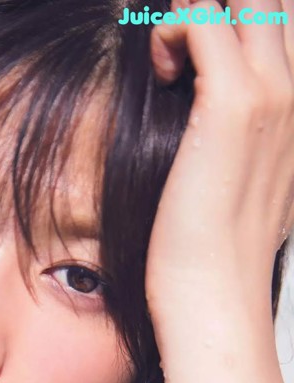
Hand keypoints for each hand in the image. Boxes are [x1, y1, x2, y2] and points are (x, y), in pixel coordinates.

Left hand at [145, 0, 293, 321]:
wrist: (215, 294)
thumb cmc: (215, 249)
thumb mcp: (242, 183)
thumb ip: (240, 139)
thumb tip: (208, 123)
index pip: (284, 22)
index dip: (239, 25)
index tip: (194, 62)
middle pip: (271, 1)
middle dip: (222, 11)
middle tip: (182, 54)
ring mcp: (272, 94)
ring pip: (244, 0)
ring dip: (196, 15)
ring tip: (170, 65)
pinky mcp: (233, 105)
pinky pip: (201, 19)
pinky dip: (171, 31)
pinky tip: (160, 75)